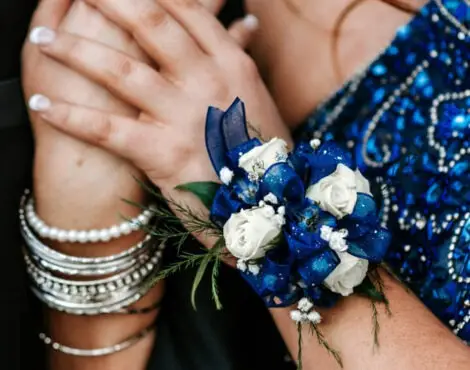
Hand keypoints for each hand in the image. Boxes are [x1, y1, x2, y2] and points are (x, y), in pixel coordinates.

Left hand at [27, 0, 289, 196]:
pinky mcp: (164, 154)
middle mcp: (209, 82)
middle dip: (110, 2)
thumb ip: (242, 60)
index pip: (186, 11)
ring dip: (74, 51)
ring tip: (43, 39)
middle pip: (151, 25)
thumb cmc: (264, 154)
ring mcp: (186, 117)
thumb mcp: (259, 99)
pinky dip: (70, 115)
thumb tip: (246, 24)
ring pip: (121, 70)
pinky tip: (43, 104)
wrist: (270, 208)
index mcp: (233, 65)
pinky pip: (108, 128)